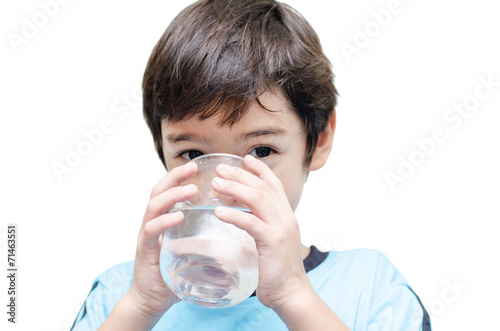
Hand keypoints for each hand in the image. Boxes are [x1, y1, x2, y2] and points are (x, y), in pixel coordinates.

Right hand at [129, 162, 197, 318]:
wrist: (152, 301)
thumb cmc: (173, 273)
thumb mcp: (189, 249)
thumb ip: (201, 236)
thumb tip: (230, 227)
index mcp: (163, 220)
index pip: (169, 190)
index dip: (180, 176)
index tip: (197, 165)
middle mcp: (152, 223)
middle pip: (158, 191)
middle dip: (175, 177)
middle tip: (193, 168)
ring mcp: (147, 236)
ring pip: (153, 207)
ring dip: (172, 196)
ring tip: (190, 190)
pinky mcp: (145, 251)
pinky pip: (150, 231)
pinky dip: (164, 222)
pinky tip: (178, 217)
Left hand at [212, 154, 309, 309]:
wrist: (291, 292)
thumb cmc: (277, 269)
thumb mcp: (272, 240)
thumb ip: (261, 225)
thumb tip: (242, 216)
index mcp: (285, 215)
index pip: (274, 184)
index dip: (260, 170)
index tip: (245, 159)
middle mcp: (286, 217)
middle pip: (262, 187)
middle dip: (240, 175)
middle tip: (220, 169)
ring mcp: (281, 228)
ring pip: (258, 199)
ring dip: (234, 189)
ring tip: (215, 184)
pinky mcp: (273, 242)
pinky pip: (251, 223)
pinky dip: (234, 215)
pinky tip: (218, 212)